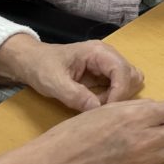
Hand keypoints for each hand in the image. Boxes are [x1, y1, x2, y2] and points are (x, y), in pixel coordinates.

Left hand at [0, 36, 143, 111]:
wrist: (31, 61)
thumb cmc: (40, 67)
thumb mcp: (53, 83)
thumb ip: (75, 95)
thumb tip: (97, 110)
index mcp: (98, 52)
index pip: (123, 70)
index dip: (120, 92)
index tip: (105, 111)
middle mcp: (108, 55)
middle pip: (132, 75)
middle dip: (119, 95)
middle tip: (98, 107)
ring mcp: (108, 64)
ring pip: (130, 80)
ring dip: (118, 96)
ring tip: (96, 104)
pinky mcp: (105, 74)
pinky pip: (120, 86)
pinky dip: (113, 97)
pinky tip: (96, 102)